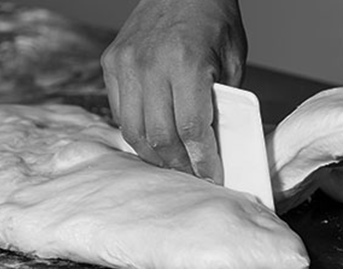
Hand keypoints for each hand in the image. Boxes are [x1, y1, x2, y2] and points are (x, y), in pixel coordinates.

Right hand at [101, 0, 246, 181]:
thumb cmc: (213, 18)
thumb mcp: (232, 59)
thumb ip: (221, 102)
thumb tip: (212, 145)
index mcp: (186, 62)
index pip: (190, 129)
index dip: (201, 160)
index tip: (210, 176)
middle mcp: (150, 64)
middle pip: (159, 137)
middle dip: (177, 164)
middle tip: (190, 174)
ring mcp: (125, 64)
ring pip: (133, 131)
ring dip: (153, 154)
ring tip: (170, 162)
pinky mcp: (111, 64)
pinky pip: (120, 112)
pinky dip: (137, 131)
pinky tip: (153, 136)